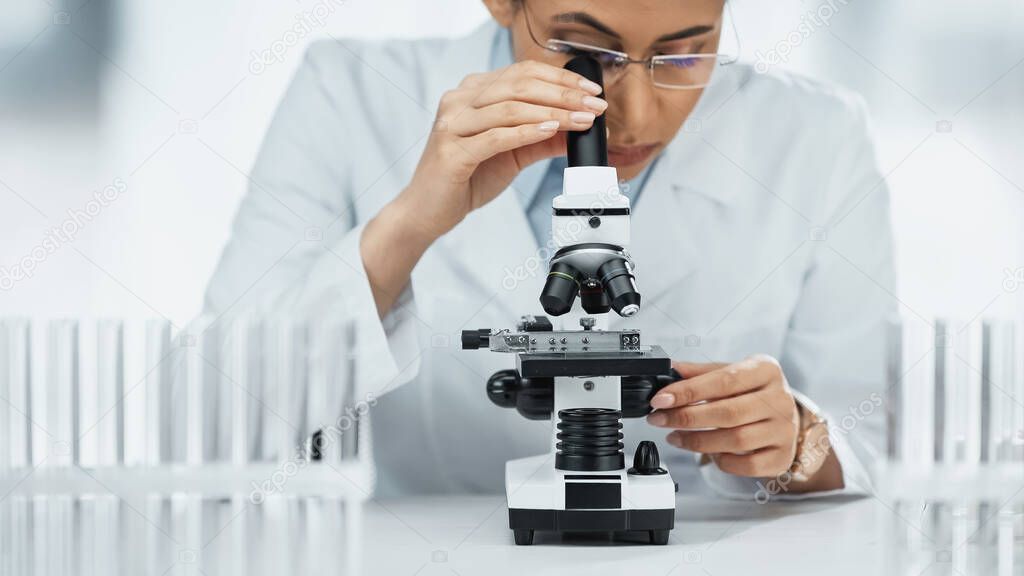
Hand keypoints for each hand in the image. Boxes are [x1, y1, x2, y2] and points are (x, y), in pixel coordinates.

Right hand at [394, 60, 607, 240]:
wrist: (426, 211)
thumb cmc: (466, 179)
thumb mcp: (512, 155)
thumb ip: (542, 139)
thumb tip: (580, 129)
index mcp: (472, 93)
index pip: (522, 72)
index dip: (561, 78)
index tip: (591, 90)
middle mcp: (459, 100)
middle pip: (519, 85)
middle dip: (564, 94)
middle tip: (595, 104)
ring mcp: (452, 124)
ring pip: (511, 107)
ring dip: (553, 113)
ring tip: (582, 119)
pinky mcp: (451, 150)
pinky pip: (496, 136)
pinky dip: (528, 132)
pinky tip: (552, 131)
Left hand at [647, 355, 799, 476]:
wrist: (785, 414)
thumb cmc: (752, 392)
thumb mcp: (730, 372)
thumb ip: (700, 373)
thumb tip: (670, 369)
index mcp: (766, 370)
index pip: (723, 380)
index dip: (688, 391)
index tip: (660, 399)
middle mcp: (780, 400)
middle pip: (728, 413)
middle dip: (686, 418)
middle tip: (659, 419)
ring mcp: (784, 430)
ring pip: (736, 440)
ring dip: (697, 441)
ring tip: (675, 437)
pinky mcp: (782, 456)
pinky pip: (747, 465)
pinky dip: (722, 461)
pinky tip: (708, 453)